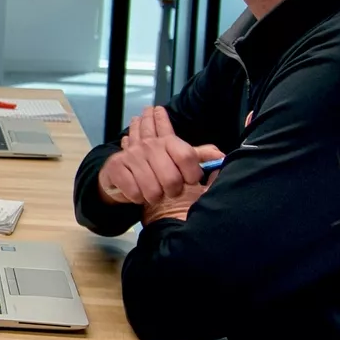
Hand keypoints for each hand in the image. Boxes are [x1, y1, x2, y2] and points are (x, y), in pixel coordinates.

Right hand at [98, 106, 222, 206]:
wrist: (120, 171)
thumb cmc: (154, 166)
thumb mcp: (178, 157)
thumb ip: (199, 156)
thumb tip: (221, 156)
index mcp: (168, 141)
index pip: (187, 156)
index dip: (193, 174)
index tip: (191, 181)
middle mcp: (150, 144)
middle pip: (172, 178)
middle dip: (173, 191)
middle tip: (170, 190)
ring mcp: (132, 154)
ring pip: (153, 189)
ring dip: (154, 196)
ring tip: (154, 192)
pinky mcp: (117, 166)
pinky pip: (135, 193)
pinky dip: (138, 198)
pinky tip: (138, 192)